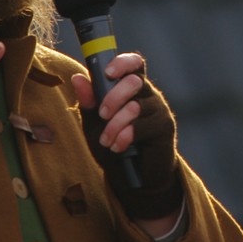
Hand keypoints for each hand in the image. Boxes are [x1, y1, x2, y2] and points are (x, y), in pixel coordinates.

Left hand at [72, 54, 181, 220]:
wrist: (132, 178)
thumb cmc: (113, 145)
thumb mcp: (94, 124)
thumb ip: (88, 102)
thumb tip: (78, 77)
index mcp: (132, 88)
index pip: (134, 63)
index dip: (122, 63)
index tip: (107, 73)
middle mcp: (148, 94)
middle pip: (134, 81)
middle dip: (112, 98)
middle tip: (102, 115)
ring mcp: (159, 109)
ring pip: (136, 106)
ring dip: (115, 125)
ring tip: (107, 141)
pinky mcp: (165, 127)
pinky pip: (143, 125)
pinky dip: (125, 137)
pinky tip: (119, 147)